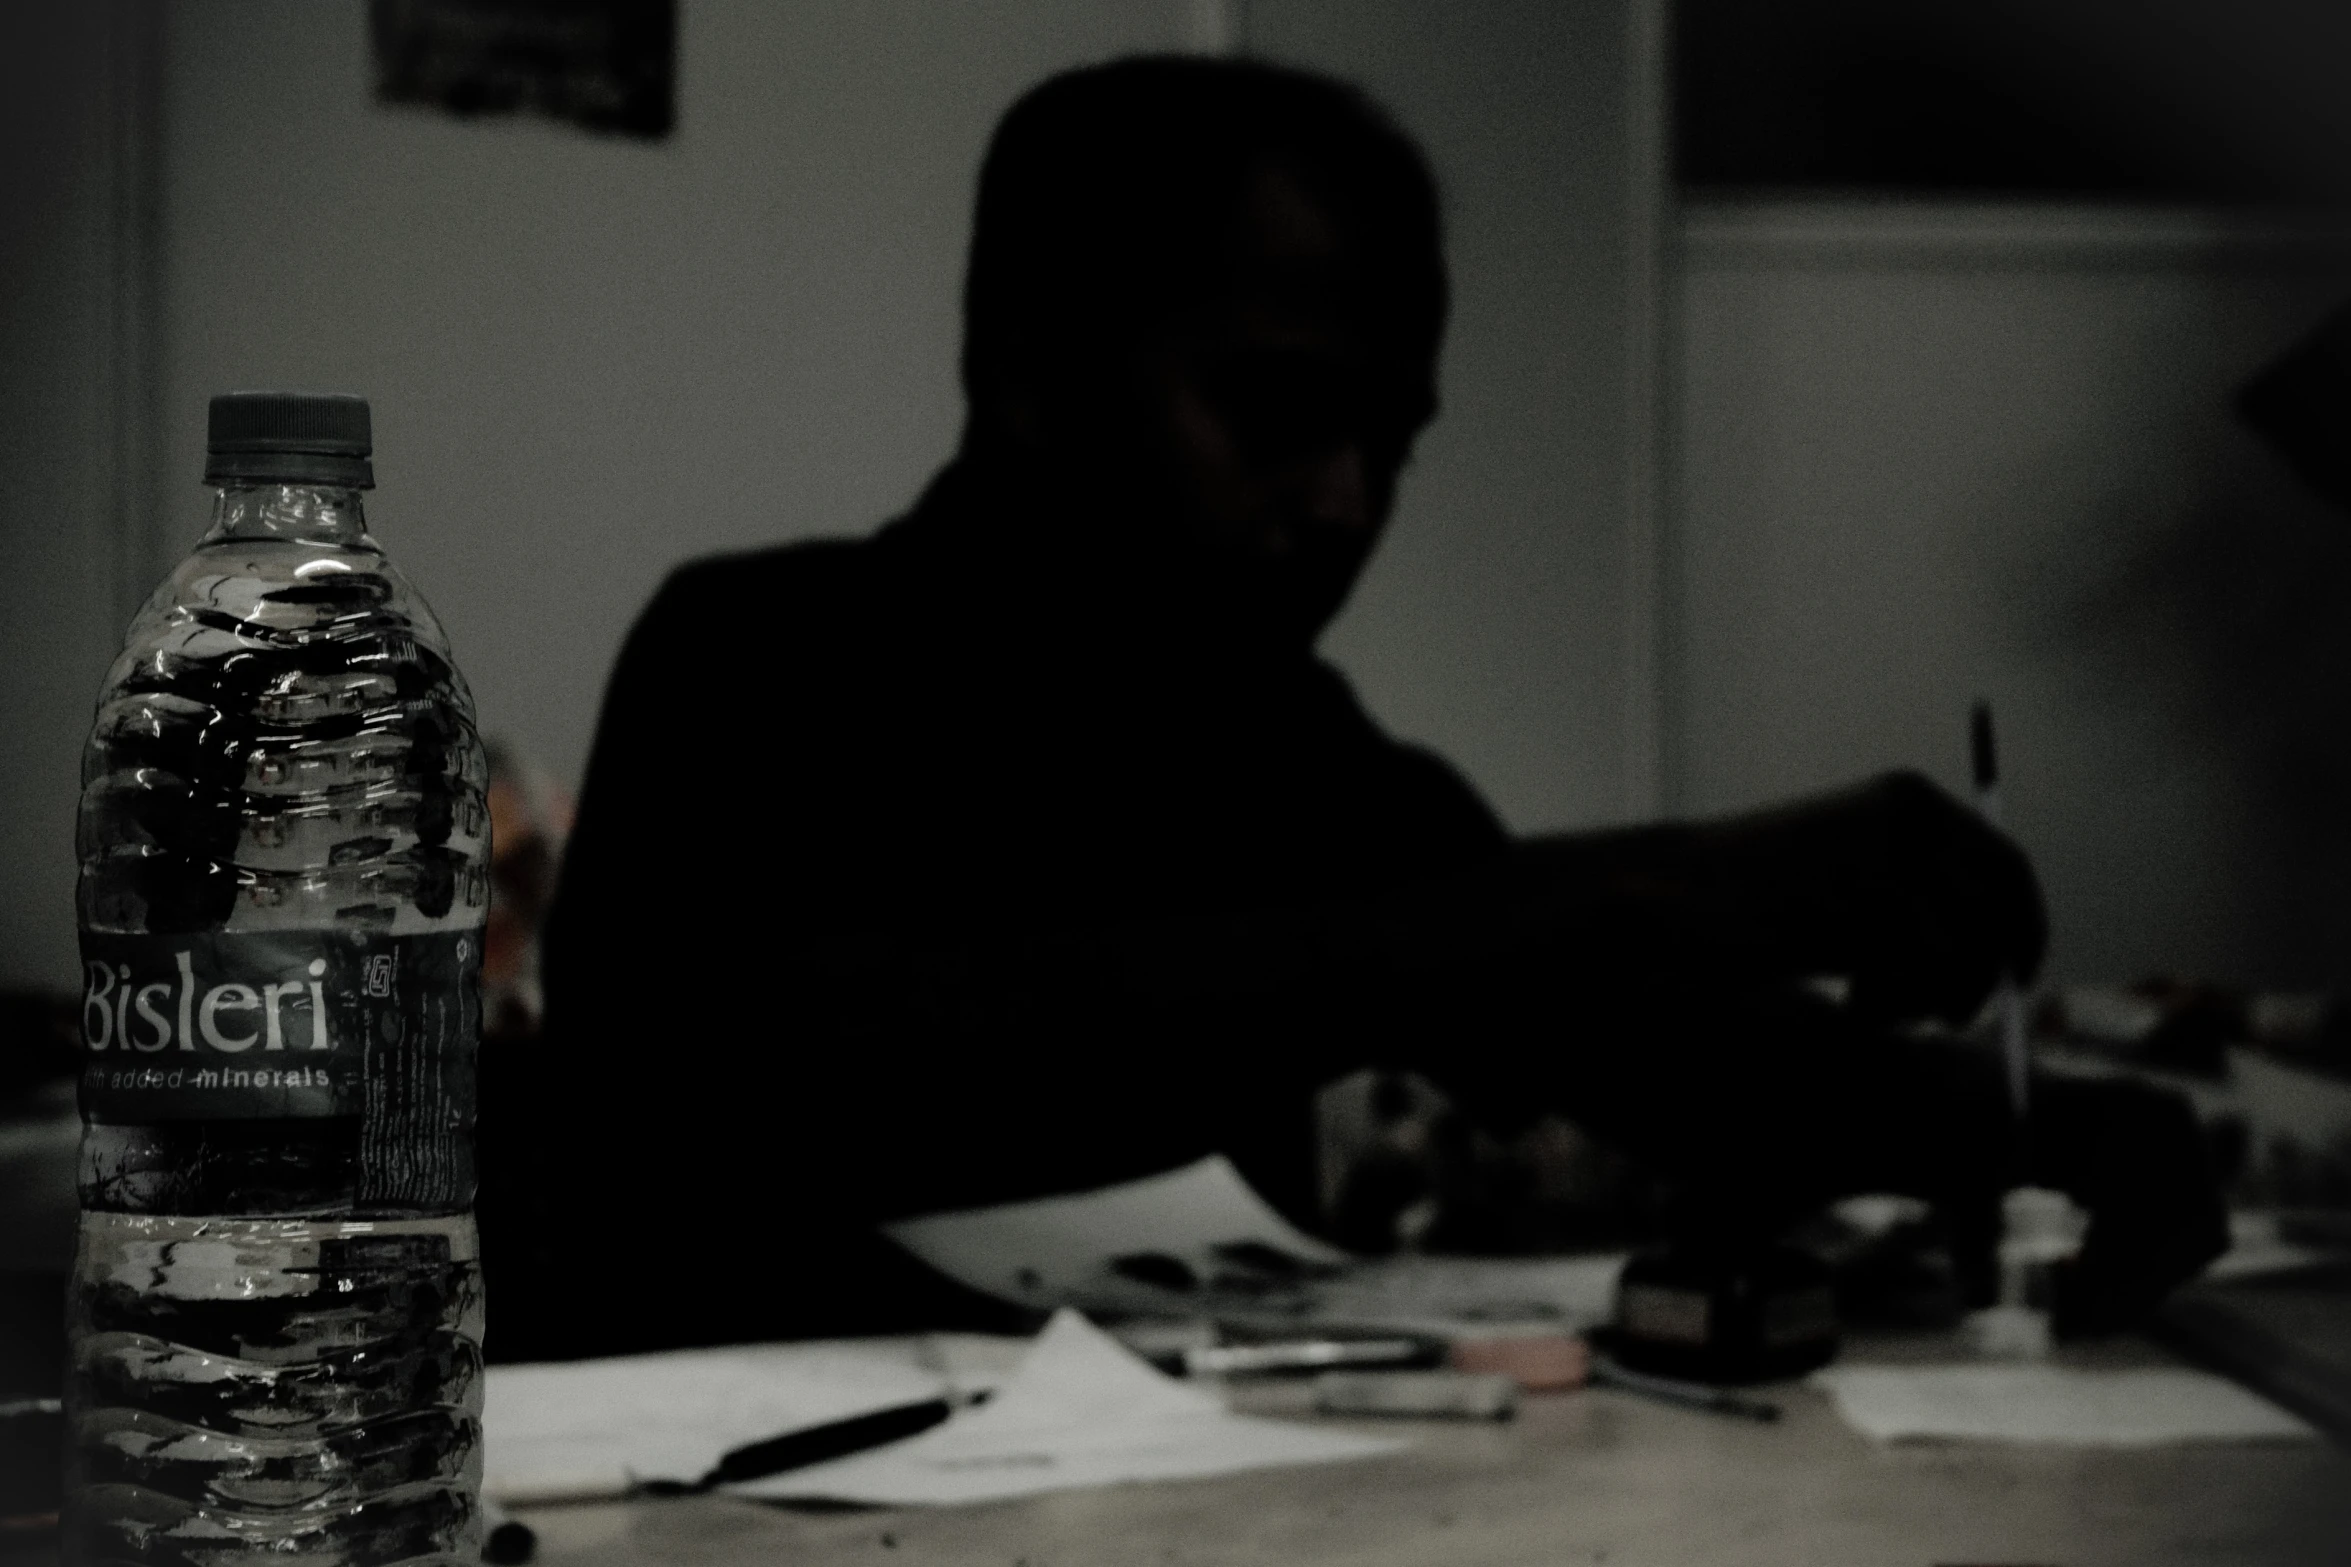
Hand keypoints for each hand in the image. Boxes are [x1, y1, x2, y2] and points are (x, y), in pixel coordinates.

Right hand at [1709, 770, 2046, 1024]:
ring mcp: (1896, 856)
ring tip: (1867, 1008)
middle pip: (2000, 915)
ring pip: (1967, 954)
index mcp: (1909, 797)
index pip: (2006, 865)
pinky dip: (1897, 1009)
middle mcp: (1913, 815)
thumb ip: (1920, 892)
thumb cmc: (1756, 901)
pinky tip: (1849, 1009)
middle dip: (1984, 978)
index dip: (2024, 929)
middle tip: (1946, 1019)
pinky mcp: (1875, 903)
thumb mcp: (1847, 876)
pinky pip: (1928, 977)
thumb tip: (2008, 954)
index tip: (2015, 981)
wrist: (1675, 896)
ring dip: (1928, 999)